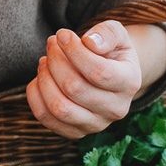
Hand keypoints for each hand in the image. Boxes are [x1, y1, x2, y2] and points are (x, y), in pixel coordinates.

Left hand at [26, 21, 141, 138]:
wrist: (107, 73)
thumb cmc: (108, 50)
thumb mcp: (115, 34)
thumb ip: (107, 32)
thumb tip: (90, 42)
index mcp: (130, 83)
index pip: (98, 72)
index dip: (74, 51)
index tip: (62, 34)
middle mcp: (116, 109)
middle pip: (74, 88)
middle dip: (56, 61)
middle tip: (52, 44)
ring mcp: (96, 125)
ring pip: (59, 107)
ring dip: (44, 78)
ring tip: (45, 61)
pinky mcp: (75, 132)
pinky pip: (46, 117)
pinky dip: (35, 95)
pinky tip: (40, 77)